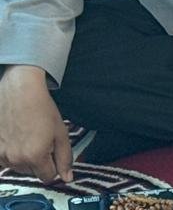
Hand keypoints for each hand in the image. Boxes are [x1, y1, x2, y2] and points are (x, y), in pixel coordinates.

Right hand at [0, 65, 72, 183]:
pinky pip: (6, 160)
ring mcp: (2, 155)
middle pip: (33, 172)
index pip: (48, 177)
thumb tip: (67, 178)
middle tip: (42, 140)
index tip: (54, 154)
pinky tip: (17, 138)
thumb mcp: (61, 132)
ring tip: (29, 136)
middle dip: (40, 160)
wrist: (20, 92)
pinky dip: (12, 153)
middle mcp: (16, 159)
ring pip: (19, 167)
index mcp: (36, 156)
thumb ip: (65, 158)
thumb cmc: (42, 108)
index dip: (54, 166)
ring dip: (25, 157)